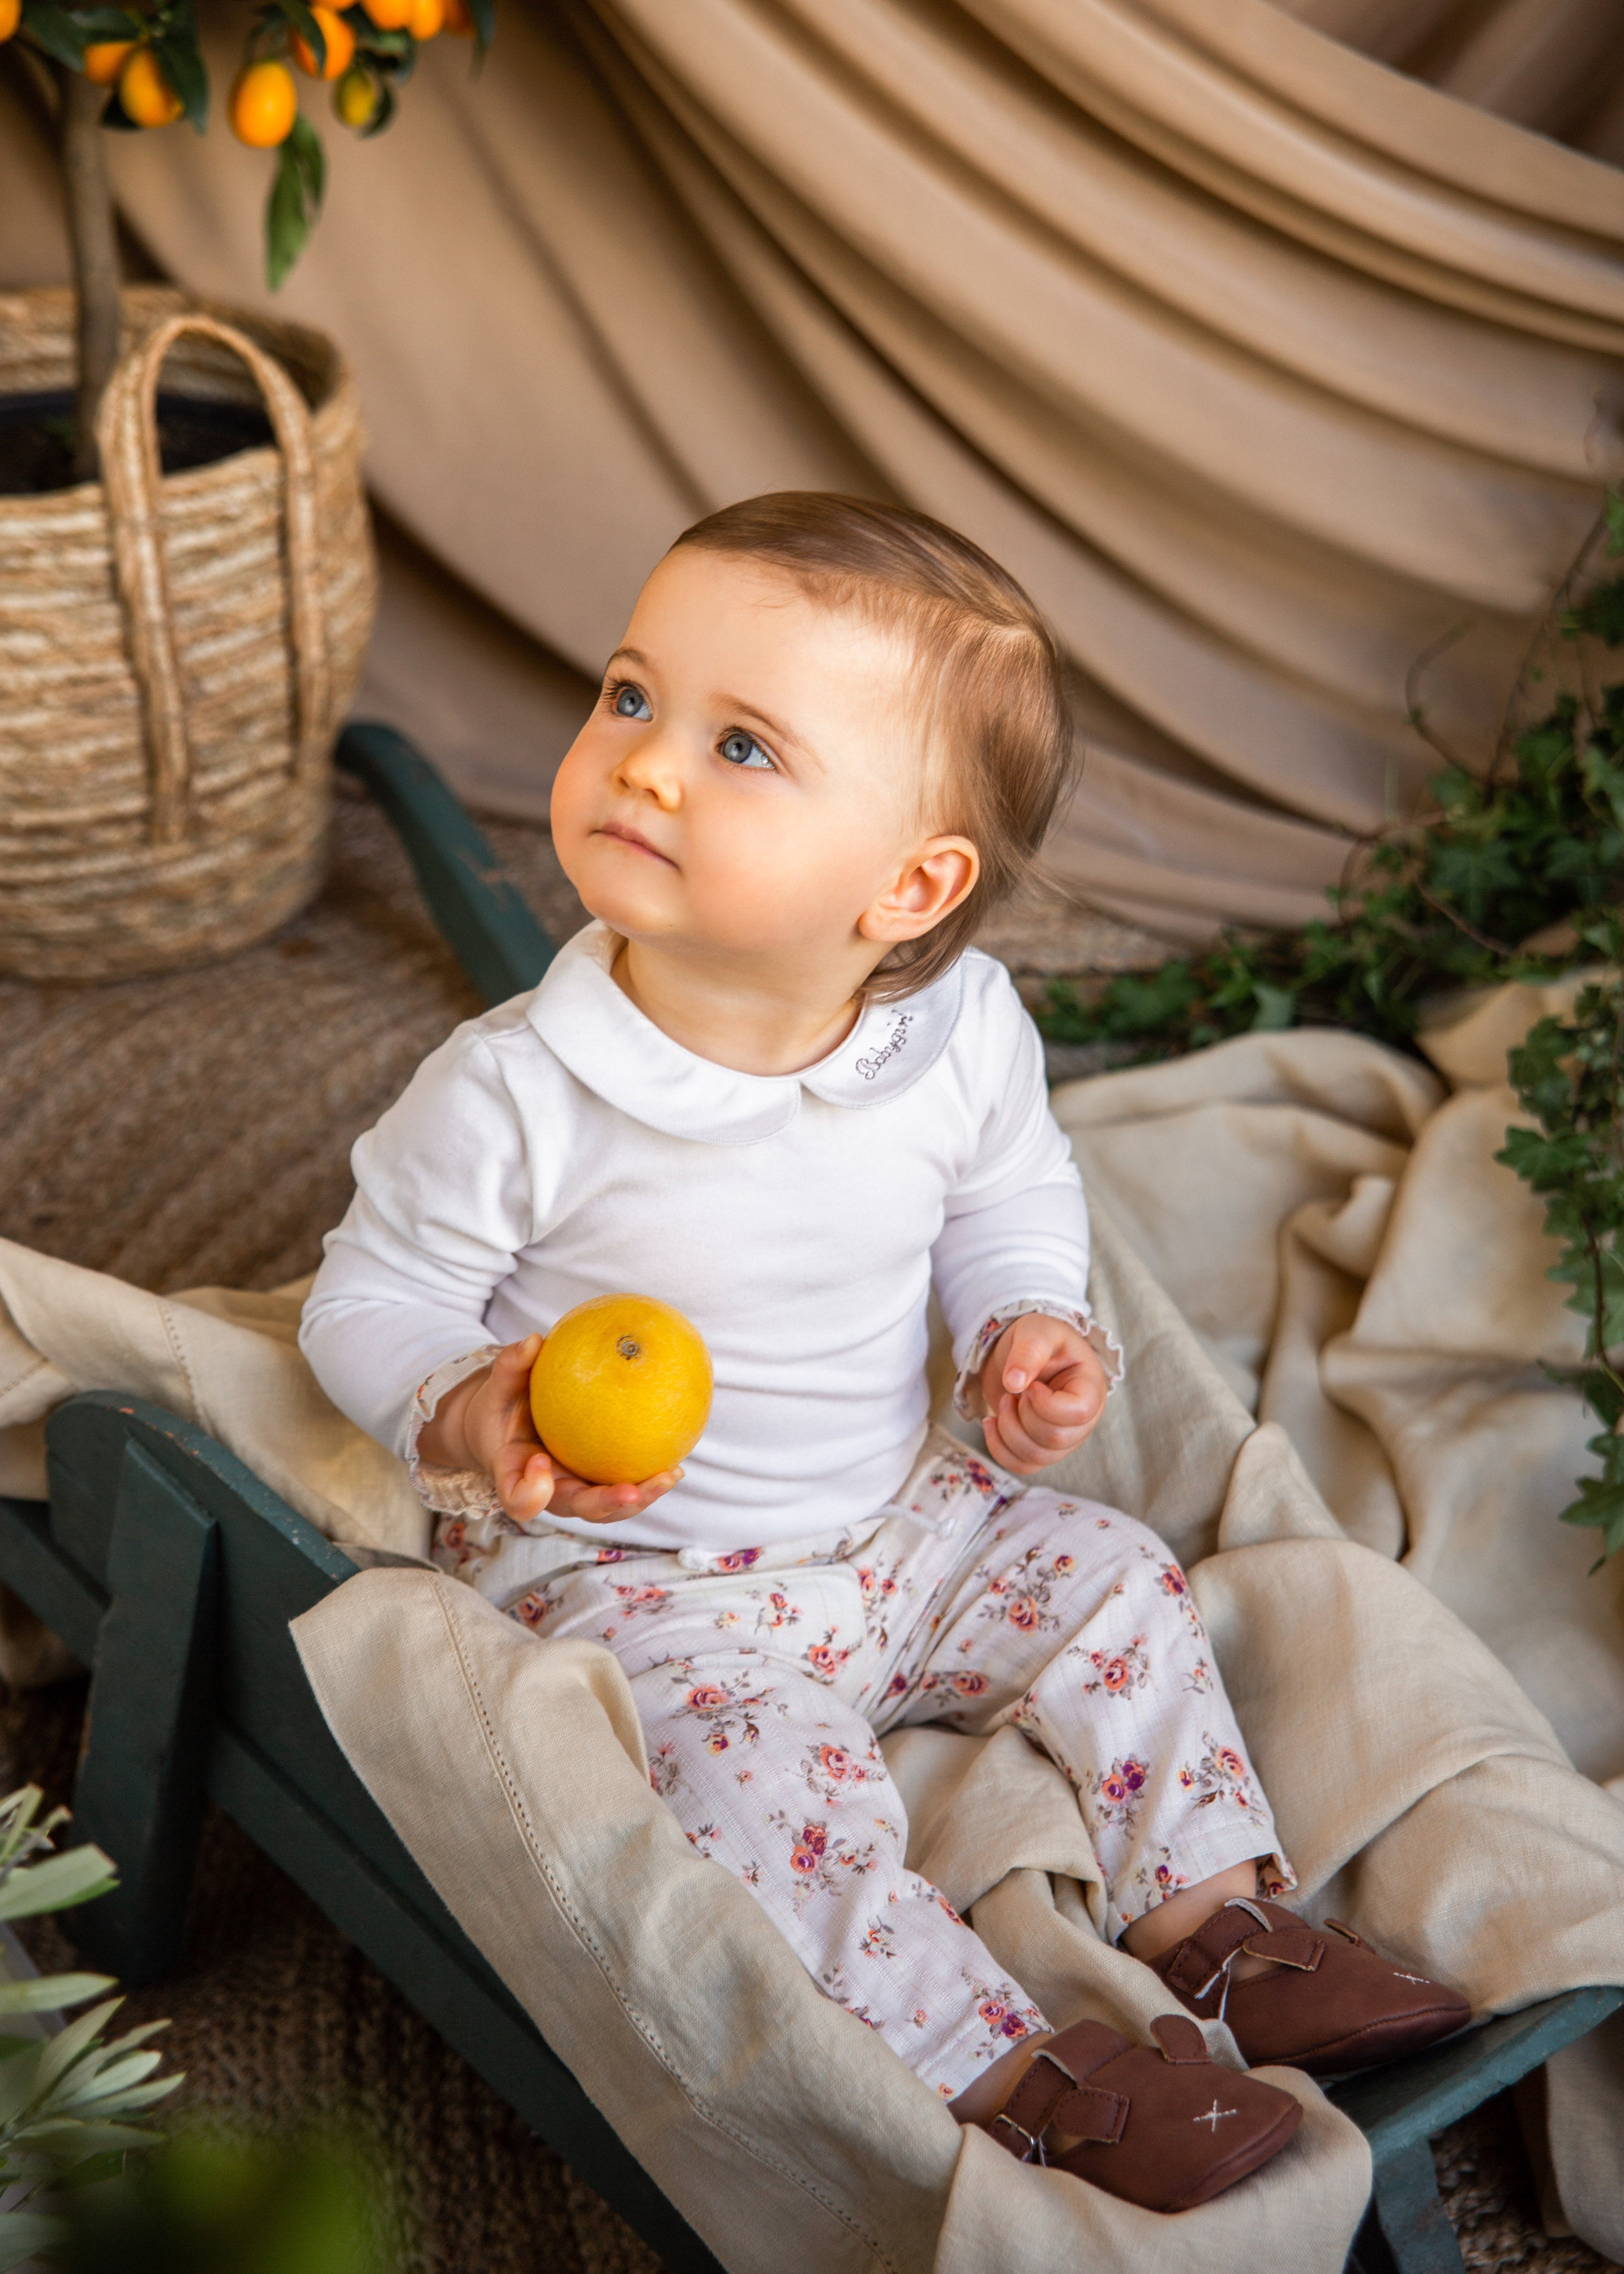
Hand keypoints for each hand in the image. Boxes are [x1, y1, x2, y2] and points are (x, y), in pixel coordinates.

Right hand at [416, 1334, 682, 1526]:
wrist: (510, 1425)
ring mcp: (574, 1492)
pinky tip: (675, 1465)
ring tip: (668, 1476)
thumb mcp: (501, 1385)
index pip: (517, 1497)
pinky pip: (623, 1486)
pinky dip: (648, 1481)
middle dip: (604, 1504)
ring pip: (607, 1507)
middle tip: (630, 1492)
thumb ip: (511, 1365)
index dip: (529, 1492)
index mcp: (516, 1474)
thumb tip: (534, 1340)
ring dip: (639, 1498)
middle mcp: (548, 1491)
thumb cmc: (504, 1404)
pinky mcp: (596, 1485)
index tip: (541, 1463)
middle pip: (575, 1507)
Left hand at [978, 1314, 1108, 1475]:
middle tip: (1012, 1392)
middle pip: (1056, 1439)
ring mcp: (1064, 1439)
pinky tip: (991, 1422)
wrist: (1020, 1353)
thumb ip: (1029, 1351)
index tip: (1031, 1385)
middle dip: (1023, 1416)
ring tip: (1004, 1402)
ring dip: (1009, 1431)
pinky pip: (1023, 1466)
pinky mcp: (1042, 1449)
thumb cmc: (1038, 1338)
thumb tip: (1014, 1383)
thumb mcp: (1036, 1331)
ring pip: (1038, 1457)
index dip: (1046, 1404)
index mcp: (1091, 1388)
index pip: (1078, 1413)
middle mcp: (1083, 1420)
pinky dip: (999, 1448)